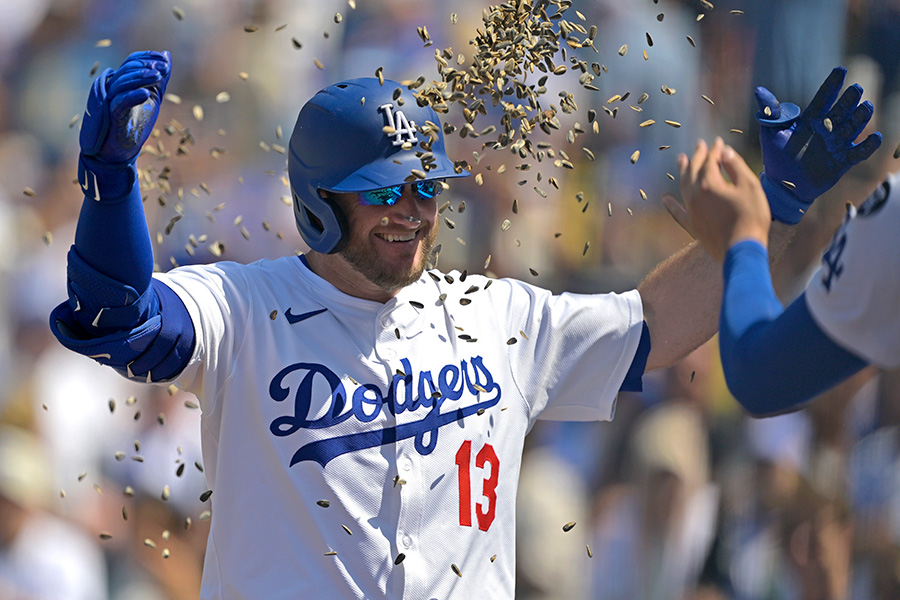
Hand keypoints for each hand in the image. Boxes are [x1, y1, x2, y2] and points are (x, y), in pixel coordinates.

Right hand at [80, 50, 170, 165]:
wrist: (122, 152)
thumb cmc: (137, 124)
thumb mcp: (154, 98)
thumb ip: (160, 79)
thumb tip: (166, 55)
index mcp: (123, 82)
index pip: (132, 61)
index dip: (147, 57)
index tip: (164, 59)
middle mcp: (113, 88)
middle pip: (128, 70)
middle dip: (147, 66)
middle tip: (163, 68)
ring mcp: (110, 101)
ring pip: (123, 83)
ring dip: (141, 77)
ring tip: (158, 76)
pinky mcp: (111, 116)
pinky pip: (120, 102)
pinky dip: (133, 96)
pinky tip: (146, 93)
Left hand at [663, 138, 770, 262]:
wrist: (741, 251)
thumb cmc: (751, 217)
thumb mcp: (750, 187)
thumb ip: (736, 167)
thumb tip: (725, 151)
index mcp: (709, 184)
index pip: (710, 161)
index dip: (715, 150)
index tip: (719, 142)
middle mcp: (695, 196)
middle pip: (693, 170)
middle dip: (697, 156)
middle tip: (699, 145)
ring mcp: (691, 211)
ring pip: (683, 186)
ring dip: (683, 171)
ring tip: (681, 160)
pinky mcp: (692, 226)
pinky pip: (677, 213)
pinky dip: (671, 205)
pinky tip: (665, 199)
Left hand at [756, 66, 881, 223]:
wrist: (782, 185)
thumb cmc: (776, 157)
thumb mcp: (770, 133)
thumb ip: (770, 112)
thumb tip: (759, 90)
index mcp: (810, 120)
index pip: (823, 99)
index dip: (831, 85)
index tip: (840, 71)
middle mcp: (826, 129)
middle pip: (841, 111)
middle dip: (849, 100)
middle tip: (856, 89)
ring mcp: (835, 145)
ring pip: (851, 128)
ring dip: (860, 118)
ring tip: (866, 107)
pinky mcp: (842, 162)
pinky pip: (857, 153)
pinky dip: (867, 146)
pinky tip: (876, 137)